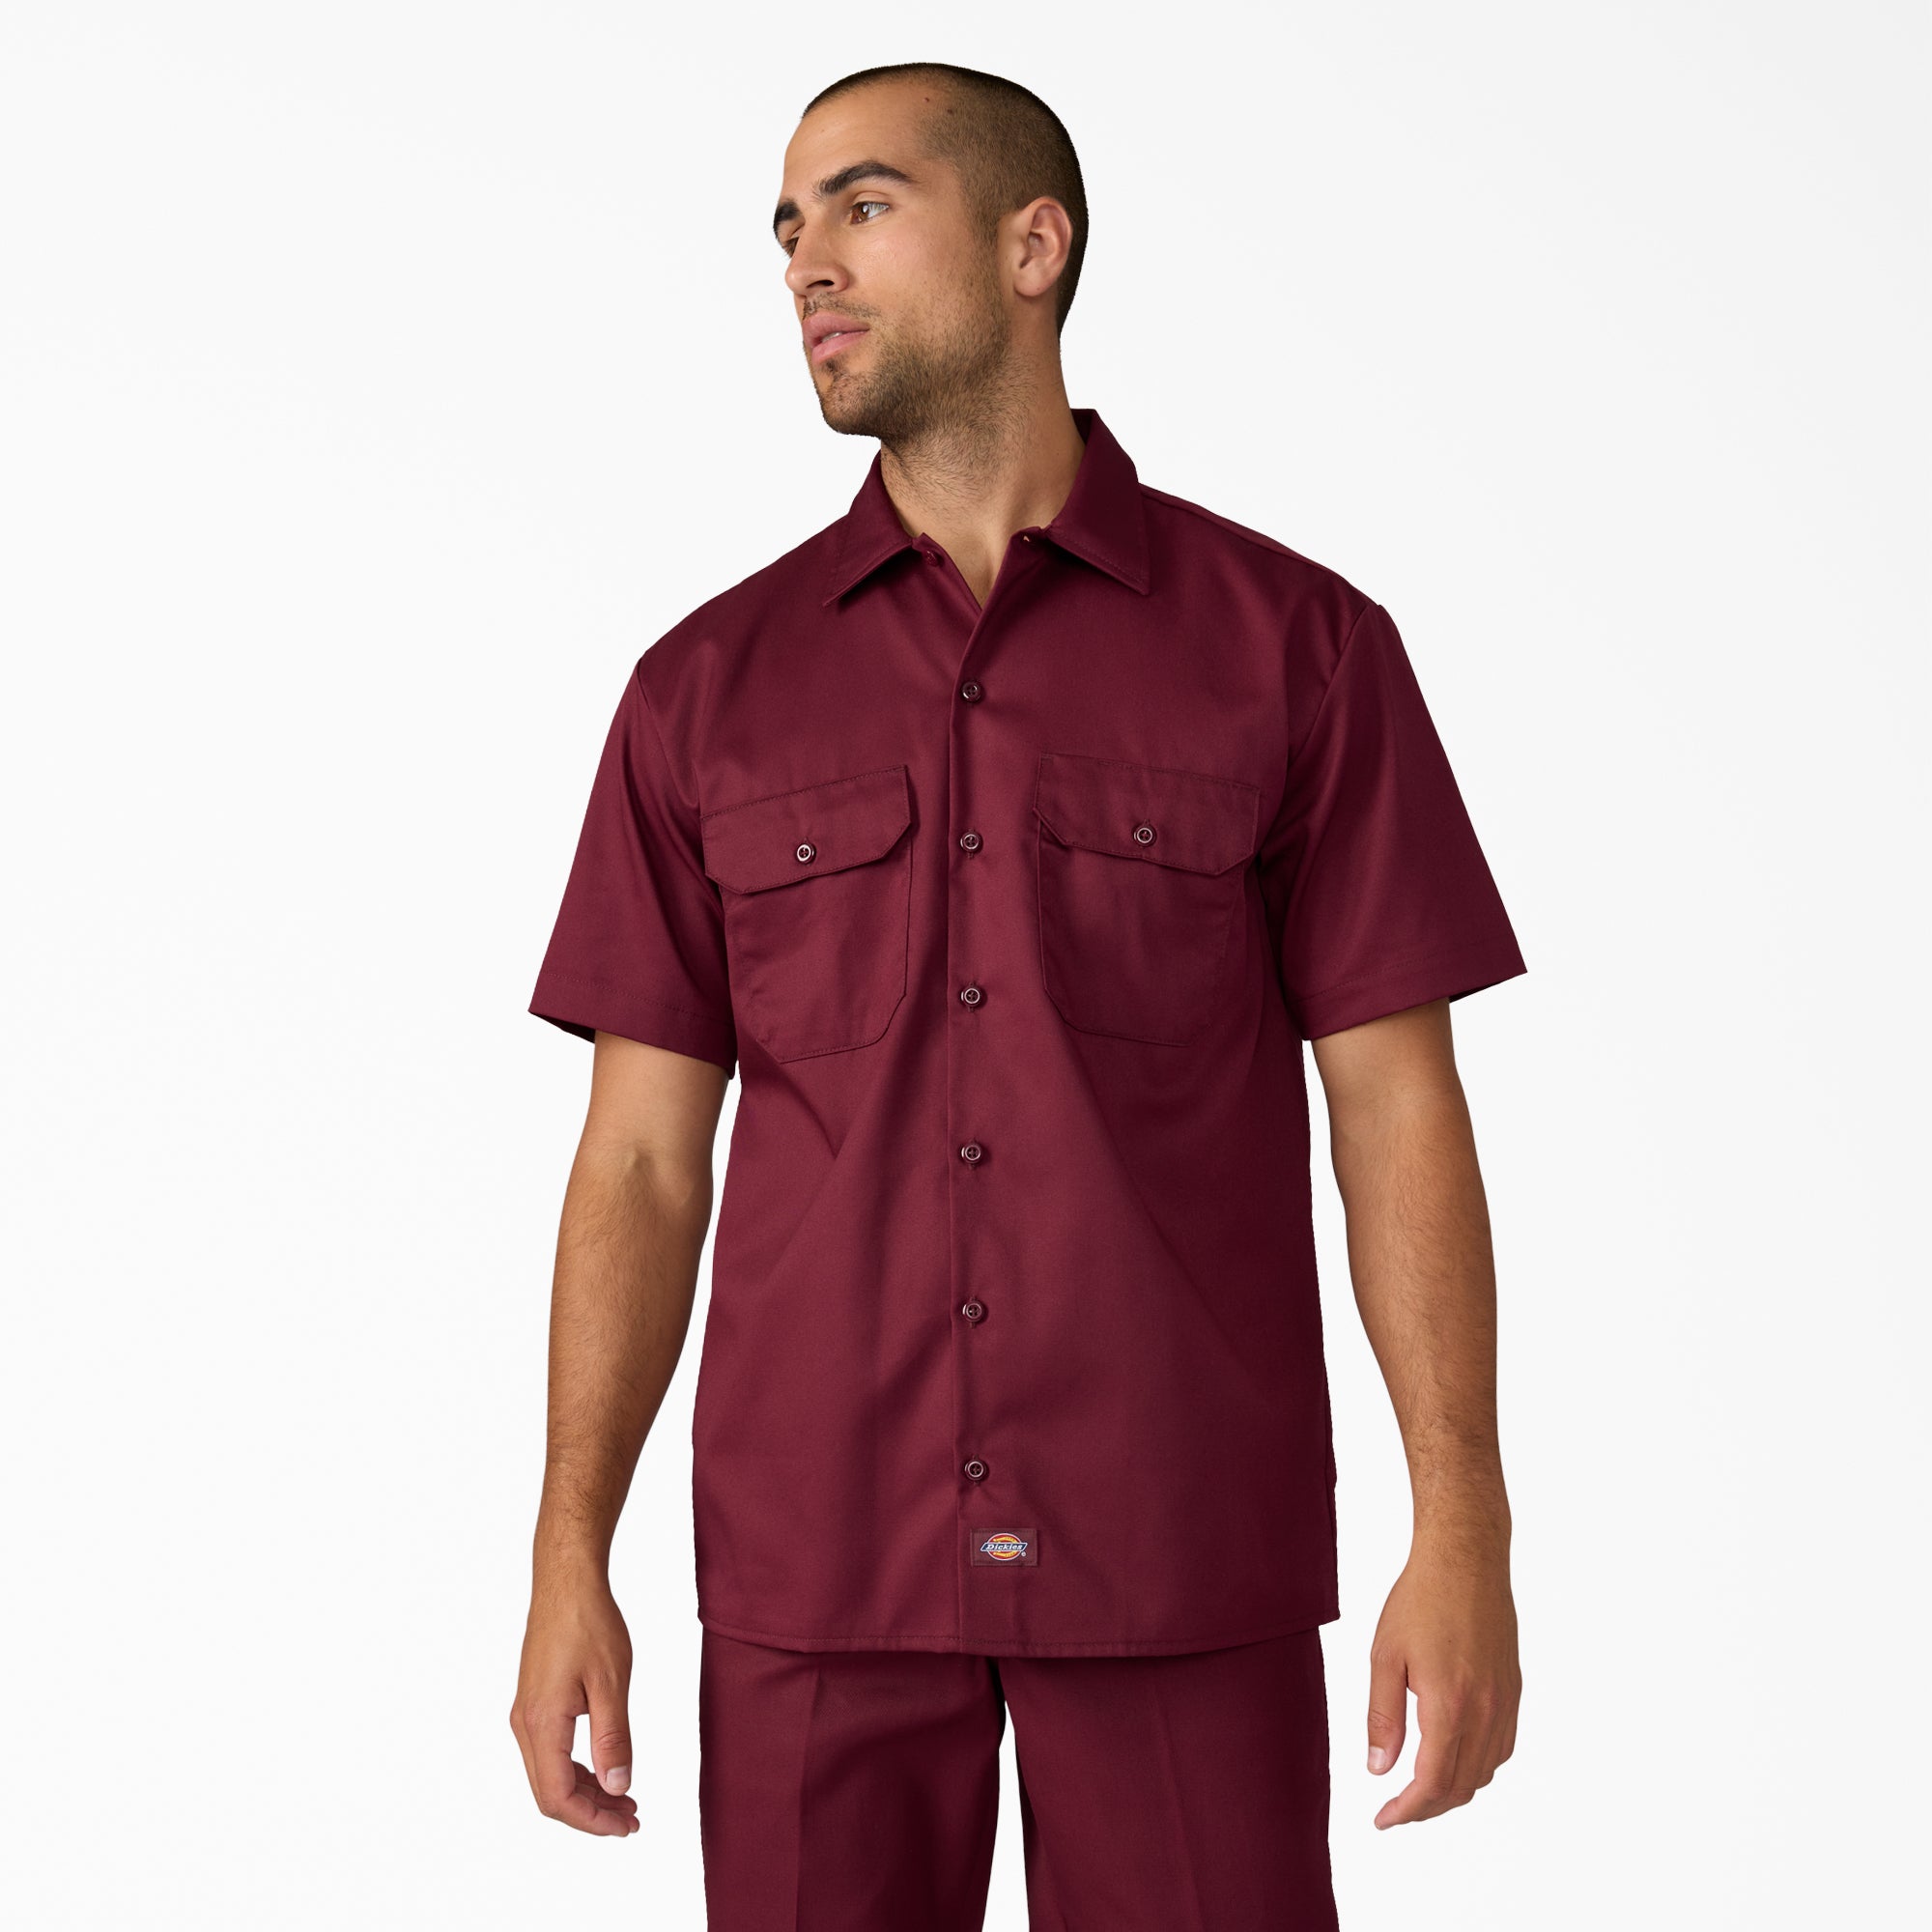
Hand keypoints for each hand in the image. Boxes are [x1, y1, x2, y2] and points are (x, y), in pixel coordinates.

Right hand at [510, 1569, 640, 1836]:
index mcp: (542, 1723)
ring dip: (585, 1792)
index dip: (592, 1820)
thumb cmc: (589, 1622)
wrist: (566, 1581)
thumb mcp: (611, 1682)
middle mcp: (525, 1724)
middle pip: (550, 1793)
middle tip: (632, 1818)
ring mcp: (527, 1713)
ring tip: (625, 1799)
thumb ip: (613, 1738)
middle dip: (591, 1813)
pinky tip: (604, 1769)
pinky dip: (577, 1769)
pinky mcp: (534, 1702)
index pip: (558, 1796)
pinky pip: (550, 1752)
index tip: (626, 1826)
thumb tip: (618, 1787)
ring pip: (549, 1774)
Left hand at [1365, 1539, 1518, 1827]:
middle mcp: (1484, 1711)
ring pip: (1485, 1771)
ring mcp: (1504, 1702)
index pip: (1432, 1783)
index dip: (1407, 1810)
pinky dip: (1478, 1767)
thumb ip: (1382, 1717)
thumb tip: (1378, 1769)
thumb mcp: (1385, 1656)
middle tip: (1396, 1810)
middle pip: (1461, 1786)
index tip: (1383, 1819)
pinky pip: (1502, 1748)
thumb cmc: (1420, 1600)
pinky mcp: (1514, 1690)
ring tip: (1420, 1790)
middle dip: (1427, 1808)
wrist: (1466, 1560)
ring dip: (1454, 1791)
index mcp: (1448, 1704)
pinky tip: (1454, 1759)